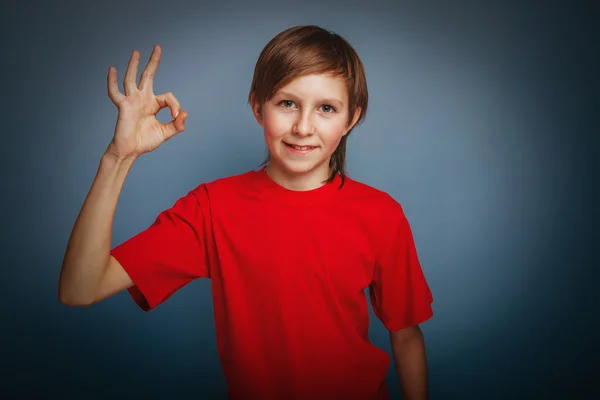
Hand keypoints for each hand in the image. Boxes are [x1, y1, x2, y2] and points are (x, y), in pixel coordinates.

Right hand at [105, 45, 187, 159]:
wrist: (131, 151)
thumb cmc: (145, 141)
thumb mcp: (165, 133)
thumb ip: (177, 125)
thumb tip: (185, 113)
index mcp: (153, 104)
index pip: (168, 97)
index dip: (175, 105)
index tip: (175, 116)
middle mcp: (142, 99)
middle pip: (148, 75)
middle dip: (153, 62)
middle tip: (158, 47)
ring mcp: (132, 101)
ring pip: (131, 79)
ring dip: (134, 65)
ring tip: (136, 52)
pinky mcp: (123, 106)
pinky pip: (115, 92)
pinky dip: (112, 81)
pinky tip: (112, 69)